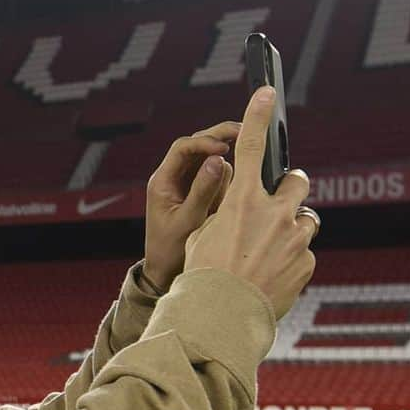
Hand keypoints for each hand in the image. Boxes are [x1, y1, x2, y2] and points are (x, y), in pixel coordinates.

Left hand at [142, 121, 237, 291]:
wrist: (164, 274)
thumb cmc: (169, 253)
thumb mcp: (188, 222)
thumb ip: (202, 191)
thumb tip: (219, 161)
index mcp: (163, 182)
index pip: (183, 148)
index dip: (205, 142)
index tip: (225, 148)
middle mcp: (174, 179)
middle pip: (198, 146)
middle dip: (220, 139)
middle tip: (246, 134)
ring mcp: (186, 185)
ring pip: (209, 159)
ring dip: (225, 161)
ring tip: (240, 172)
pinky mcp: (198, 194)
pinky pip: (215, 177)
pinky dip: (227, 179)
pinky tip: (237, 188)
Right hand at [183, 86, 317, 320]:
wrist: (222, 318)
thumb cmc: (203, 278)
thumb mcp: (202, 238)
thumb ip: (225, 215)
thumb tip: (240, 211)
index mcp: (241, 201)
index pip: (248, 147)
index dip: (256, 115)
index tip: (264, 92)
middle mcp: (273, 213)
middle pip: (297, 182)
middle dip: (291, 189)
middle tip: (278, 206)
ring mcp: (294, 238)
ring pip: (306, 220)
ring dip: (293, 229)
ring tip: (273, 252)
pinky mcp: (306, 263)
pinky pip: (304, 253)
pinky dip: (292, 261)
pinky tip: (273, 277)